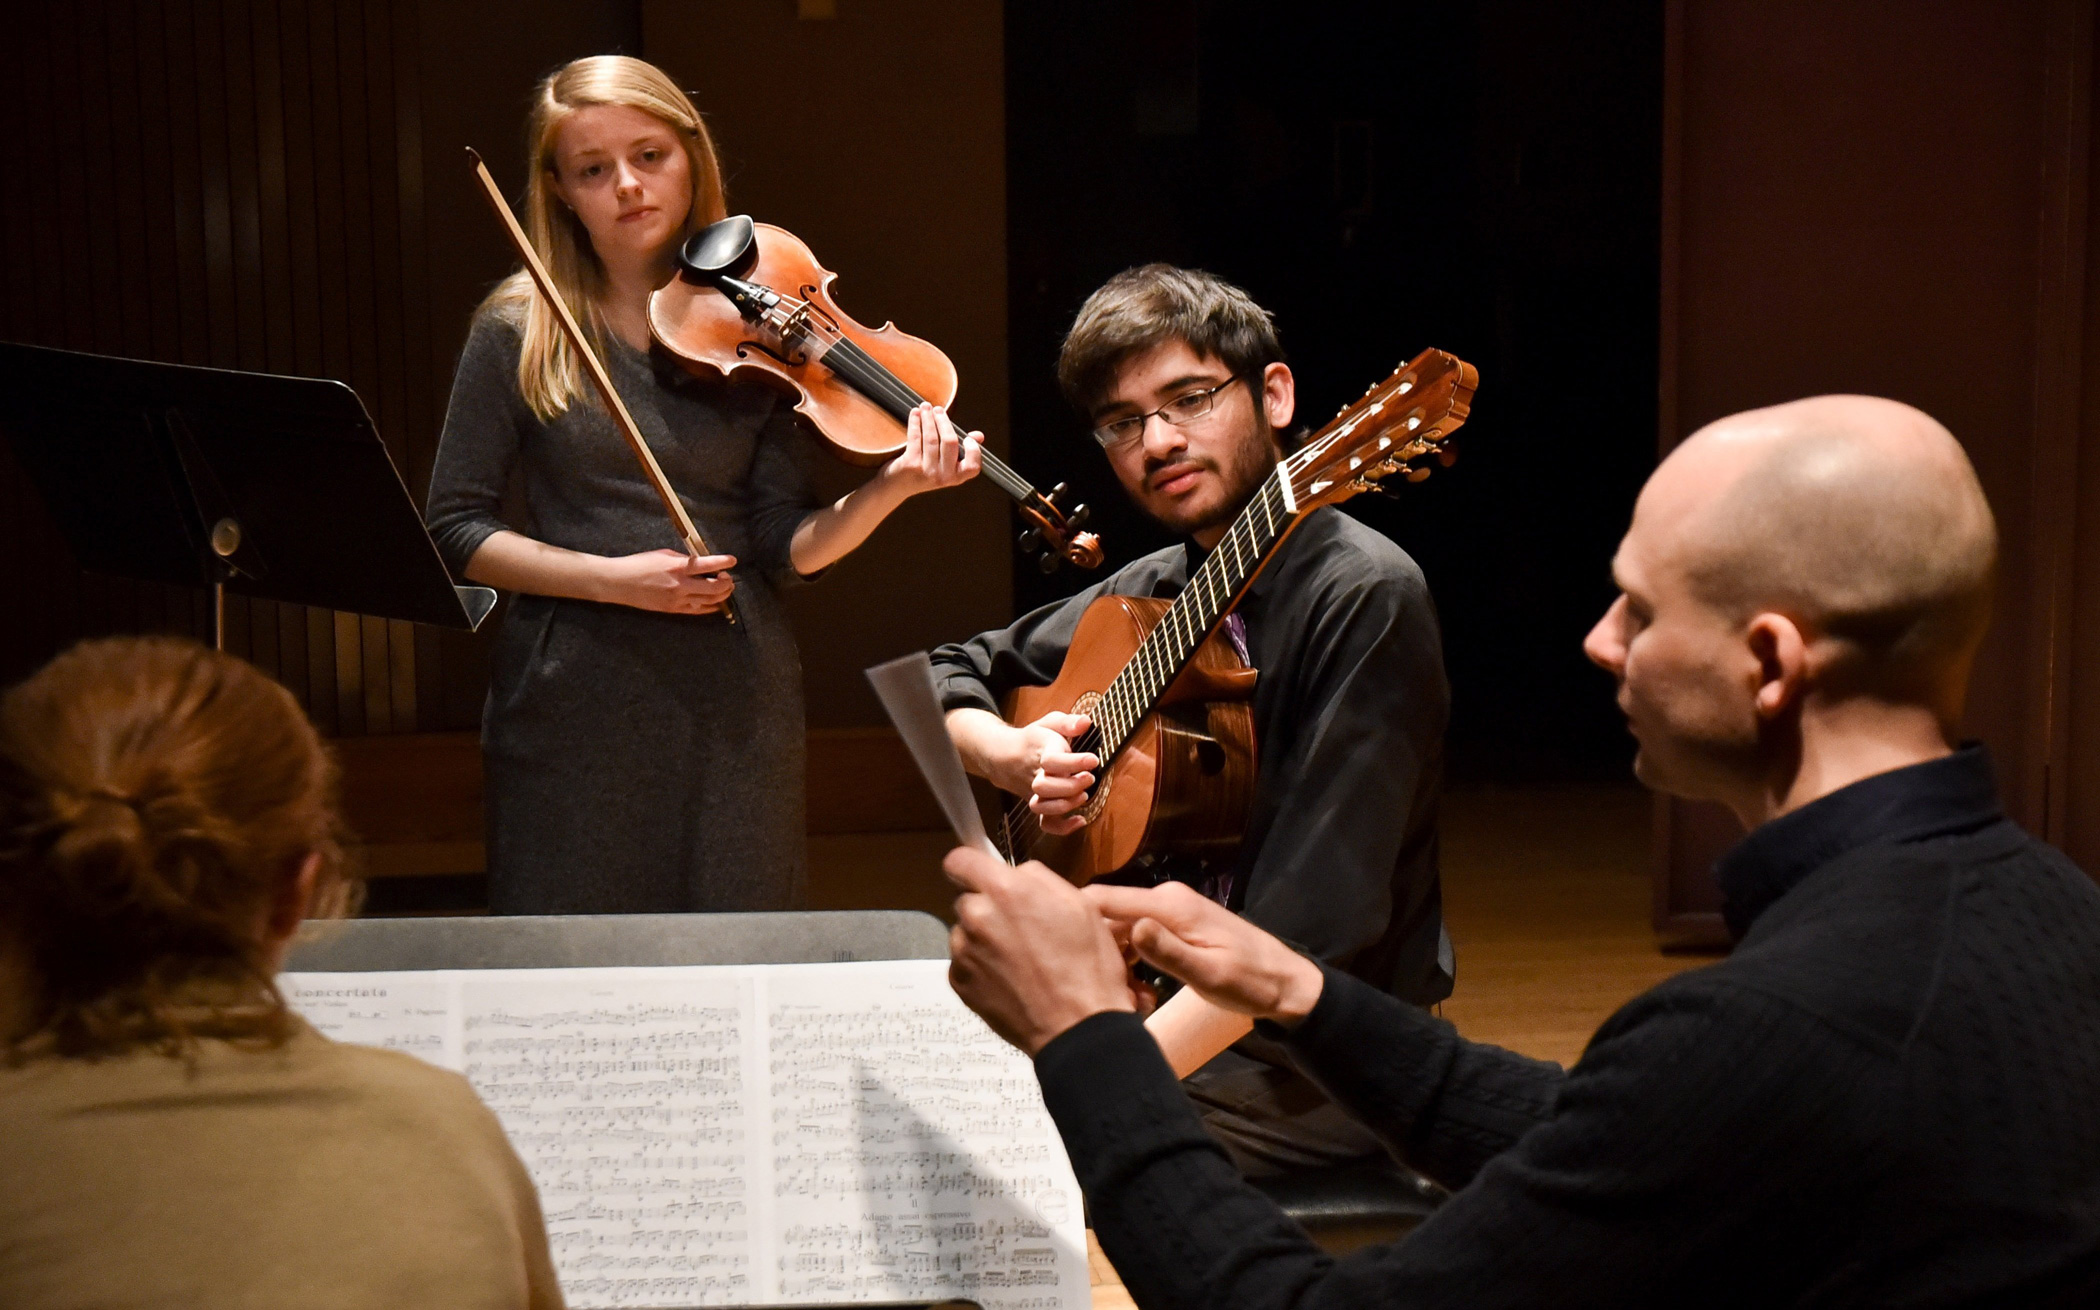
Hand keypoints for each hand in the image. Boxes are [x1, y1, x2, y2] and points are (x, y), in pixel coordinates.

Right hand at [594, 549, 737, 614]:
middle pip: (714, 587)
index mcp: (677, 567)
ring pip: (709, 601)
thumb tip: (702, 562)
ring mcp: (677, 599)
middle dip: (727, 582)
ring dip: (722, 595)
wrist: (620, 583)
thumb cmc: (640, 564)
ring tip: (725, 588)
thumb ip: (685, 559)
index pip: (707, 565)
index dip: (723, 562)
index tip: (733, 560)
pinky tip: (717, 603)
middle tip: (728, 577)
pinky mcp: (673, 609)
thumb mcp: (664, 554)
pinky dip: (711, 607)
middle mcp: (680, 585)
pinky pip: (698, 610)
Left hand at [878, 403, 982, 498]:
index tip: (966, 437)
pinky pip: (915, 437)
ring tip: (925, 407)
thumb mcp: (945, 465)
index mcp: (955, 478)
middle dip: (943, 421)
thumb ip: (963, 451)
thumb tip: (978, 436)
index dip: (973, 450)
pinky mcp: (910, 464)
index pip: (972, 466)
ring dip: (928, 418)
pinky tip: (915, 413)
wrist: (896, 487)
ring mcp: (926, 472)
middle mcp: (943, 477)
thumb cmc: (924, 472)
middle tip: (938, 409)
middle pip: (950, 442)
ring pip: (931, 437)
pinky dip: (915, 421)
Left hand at [944, 847, 1139, 1055]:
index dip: (971, 865)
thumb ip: (1039, 878)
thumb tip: (1017, 874)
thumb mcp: (1080, 904)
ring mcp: (964, 952)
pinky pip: (964, 962)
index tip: (982, 876)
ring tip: (1019, 961)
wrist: (1078, 1028)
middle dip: (988, 907)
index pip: (959, 860)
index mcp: (1006, 891)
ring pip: (965, 932)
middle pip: (967, 898)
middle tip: (1020, 929)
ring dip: (984, 938)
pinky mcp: (959, 982)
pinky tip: (1011, 980)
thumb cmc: (1088, 966)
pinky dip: (982, 967)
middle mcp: (977, 917)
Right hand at [993, 712, 1099, 834]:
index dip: (1074, 762)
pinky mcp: (1040, 805)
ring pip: (1042, 806)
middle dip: (1070, 785)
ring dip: (1066, 804)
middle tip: (1090, 778)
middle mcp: (1036, 775)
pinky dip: (1062, 828)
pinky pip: (1046, 823)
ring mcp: (1035, 793)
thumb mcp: (1049, 723)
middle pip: (1044, 786)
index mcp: (1040, 752)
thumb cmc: (1035, 739)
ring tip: (1085, 796)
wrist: (1006, 756)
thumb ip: (1067, 722)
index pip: (1052, 760)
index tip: (1093, 759)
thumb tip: (1086, 722)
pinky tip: (1080, 820)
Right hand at [1084, 881, 1325, 1025]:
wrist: (1284, 981)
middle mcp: (1166, 898)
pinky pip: (1138, 935)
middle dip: (1099, 950)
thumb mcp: (1209, 975)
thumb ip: (1169, 952)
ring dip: (1116, 960)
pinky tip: (1141, 990)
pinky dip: (1132, 960)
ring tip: (1132, 996)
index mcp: (1170, 905)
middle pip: (1107, 915)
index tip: (1062, 954)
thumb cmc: (1251, 982)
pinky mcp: (1174, 922)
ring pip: (1120, 928)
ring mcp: (1169, 909)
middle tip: (1111, 990)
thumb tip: (1132, 927)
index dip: (1074, 920)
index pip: (1104, 899)